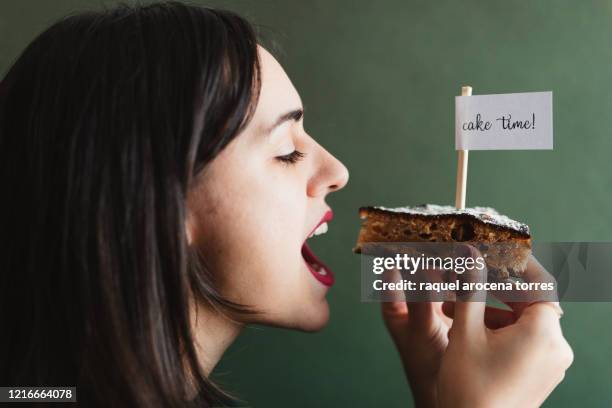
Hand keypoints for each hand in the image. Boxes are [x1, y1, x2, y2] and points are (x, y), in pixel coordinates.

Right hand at [383, 249, 572, 407]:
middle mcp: (555, 348)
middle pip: (529, 301)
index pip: (541, 283)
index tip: (497, 250)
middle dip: (494, 288)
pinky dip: (498, 329)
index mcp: (543, 334)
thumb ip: (470, 288)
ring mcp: (549, 363)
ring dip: (491, 310)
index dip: (518, 263)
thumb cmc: (471, 388)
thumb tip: (470, 254)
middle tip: (467, 276)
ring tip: (455, 308)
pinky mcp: (539, 373)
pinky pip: (522, 339)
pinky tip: (468, 329)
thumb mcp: (466, 332)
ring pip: (522, 320)